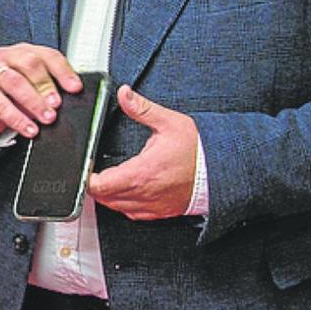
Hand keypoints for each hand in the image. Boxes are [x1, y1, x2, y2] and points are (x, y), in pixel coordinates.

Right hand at [0, 43, 80, 137]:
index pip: (48, 56)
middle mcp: (8, 57)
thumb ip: (48, 88)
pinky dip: (16, 118)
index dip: (63, 72)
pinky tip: (28, 128)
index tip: (75, 88)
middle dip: (46, 85)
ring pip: (14, 82)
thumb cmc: (11, 91)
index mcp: (25, 52)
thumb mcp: (31, 85)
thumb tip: (67, 100)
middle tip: (56, 104)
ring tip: (46, 117)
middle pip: (29, 64)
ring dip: (33, 102)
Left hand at [88, 85, 197, 219]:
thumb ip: (142, 108)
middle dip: (94, 186)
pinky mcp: (162, 212)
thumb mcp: (169, 123)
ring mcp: (154, 206)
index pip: (101, 185)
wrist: (225, 170)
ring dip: (107, 196)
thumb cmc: (200, 150)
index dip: (87, 177)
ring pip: (117, 208)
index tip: (85, 166)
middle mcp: (146, 193)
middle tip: (92, 171)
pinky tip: (125, 192)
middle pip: (104, 199)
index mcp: (143, 172)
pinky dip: (124, 205)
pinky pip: (134, 215)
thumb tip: (124, 94)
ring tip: (105, 180)